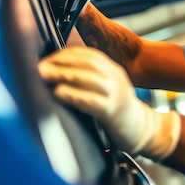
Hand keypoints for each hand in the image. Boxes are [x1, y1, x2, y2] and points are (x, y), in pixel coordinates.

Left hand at [38, 47, 180, 160]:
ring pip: (87, 77)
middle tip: (40, 66)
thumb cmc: (118, 110)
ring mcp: (115, 92)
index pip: (86, 54)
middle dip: (60, 62)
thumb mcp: (108, 87)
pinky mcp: (112, 111)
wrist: (144, 130)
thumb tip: (57, 71)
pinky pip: (90, 100)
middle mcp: (114, 76)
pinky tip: (59, 93)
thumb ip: (90, 78)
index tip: (47, 59)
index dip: (64, 54)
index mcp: (112, 69)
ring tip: (44, 75)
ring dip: (62, 74)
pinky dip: (73, 95)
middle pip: (85, 63)